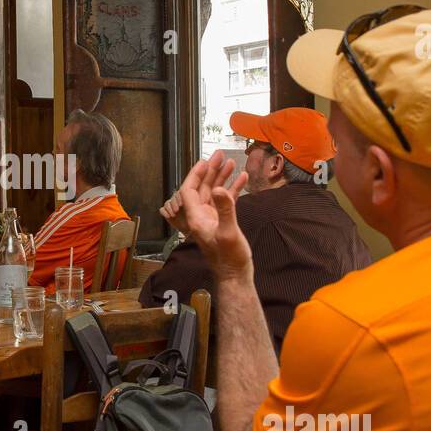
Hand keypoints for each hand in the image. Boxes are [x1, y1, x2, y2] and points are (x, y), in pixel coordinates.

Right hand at [159, 188, 189, 235]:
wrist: (188, 229)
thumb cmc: (192, 220)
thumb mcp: (193, 211)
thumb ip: (191, 203)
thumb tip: (191, 198)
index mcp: (184, 199)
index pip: (179, 194)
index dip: (179, 198)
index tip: (181, 204)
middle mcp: (177, 202)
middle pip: (172, 198)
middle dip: (174, 204)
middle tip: (177, 210)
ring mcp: (171, 206)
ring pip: (167, 203)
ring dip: (169, 209)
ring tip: (173, 215)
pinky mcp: (166, 212)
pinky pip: (162, 209)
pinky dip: (164, 212)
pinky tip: (168, 216)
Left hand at [177, 150, 249, 278]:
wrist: (236, 275)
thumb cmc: (229, 259)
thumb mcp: (228, 233)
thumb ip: (225, 210)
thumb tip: (219, 189)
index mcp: (197, 218)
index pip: (189, 190)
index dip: (195, 174)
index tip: (205, 161)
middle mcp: (201, 217)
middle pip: (202, 188)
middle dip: (210, 170)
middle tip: (219, 155)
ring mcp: (212, 219)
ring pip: (214, 192)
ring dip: (222, 177)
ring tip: (231, 162)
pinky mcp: (222, 222)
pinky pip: (225, 201)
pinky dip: (232, 189)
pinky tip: (241, 179)